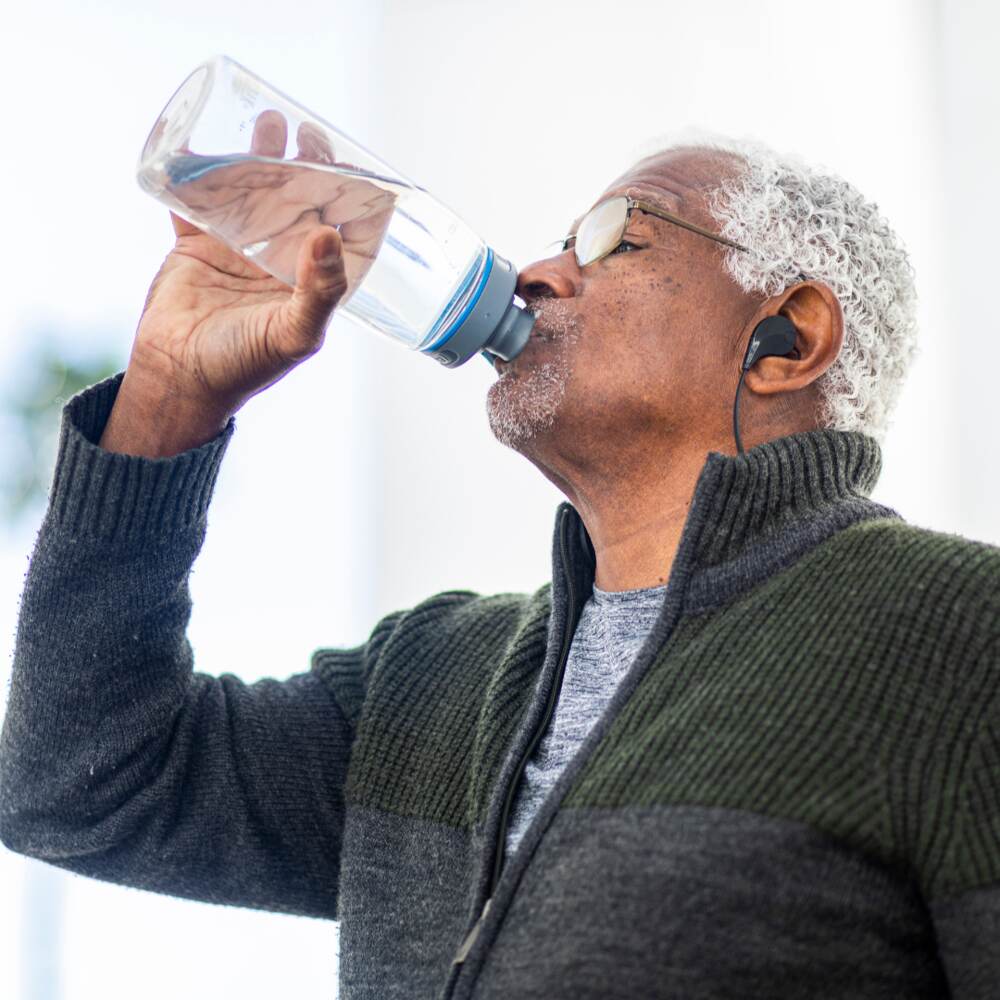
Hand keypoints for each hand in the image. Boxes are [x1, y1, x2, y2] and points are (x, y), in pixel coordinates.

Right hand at [129, 110, 388, 419]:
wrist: (179, 380)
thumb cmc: (245, 366)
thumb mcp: (293, 334)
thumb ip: (320, 291)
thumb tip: (329, 234)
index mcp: (312, 283)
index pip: (343, 234)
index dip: (354, 201)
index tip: (358, 168)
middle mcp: (280, 262)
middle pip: (301, 202)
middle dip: (308, 166)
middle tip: (308, 133)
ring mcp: (238, 250)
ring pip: (255, 193)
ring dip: (261, 157)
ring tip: (270, 123)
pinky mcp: (196, 245)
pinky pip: (198, 200)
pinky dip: (197, 172)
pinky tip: (201, 140)